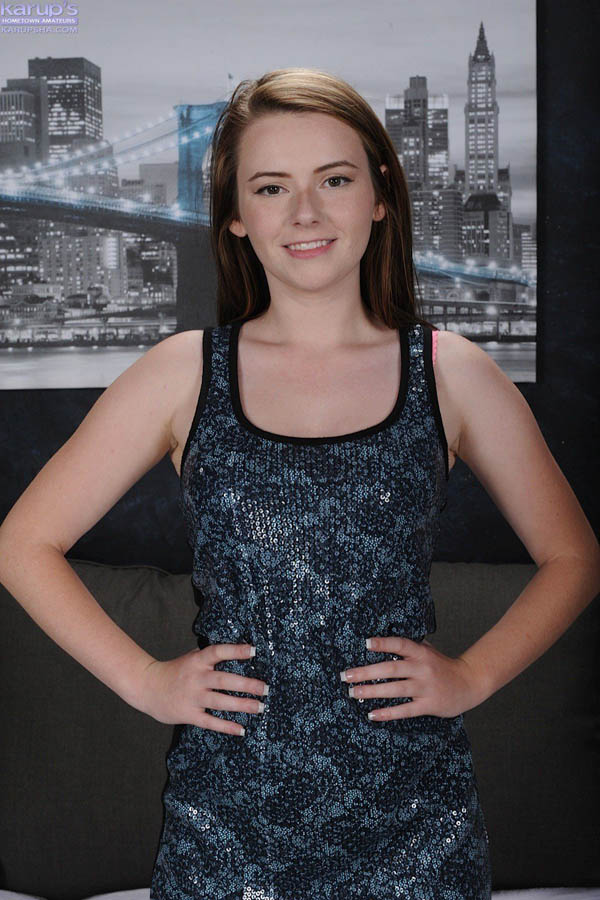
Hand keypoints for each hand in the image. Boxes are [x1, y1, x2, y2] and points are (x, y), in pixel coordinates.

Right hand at [135, 643, 267, 735]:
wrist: (148, 687)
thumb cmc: (175, 671)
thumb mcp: (191, 658)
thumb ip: (209, 656)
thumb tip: (237, 651)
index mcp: (197, 661)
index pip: (218, 652)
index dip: (236, 650)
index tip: (254, 650)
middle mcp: (196, 678)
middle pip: (224, 680)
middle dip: (247, 685)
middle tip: (266, 688)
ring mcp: (192, 697)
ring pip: (220, 702)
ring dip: (242, 705)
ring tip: (260, 707)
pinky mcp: (188, 714)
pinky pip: (210, 722)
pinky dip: (226, 726)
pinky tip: (241, 729)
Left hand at [341, 635, 486, 719]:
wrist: (469, 683)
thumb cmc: (442, 666)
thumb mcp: (428, 651)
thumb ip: (409, 647)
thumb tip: (381, 641)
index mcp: (421, 652)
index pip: (400, 644)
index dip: (383, 643)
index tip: (365, 643)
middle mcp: (422, 668)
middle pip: (391, 669)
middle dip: (366, 672)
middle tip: (346, 675)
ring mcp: (425, 687)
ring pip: (394, 690)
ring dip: (371, 692)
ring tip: (353, 693)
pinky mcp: (429, 705)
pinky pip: (405, 710)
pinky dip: (387, 713)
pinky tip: (372, 714)